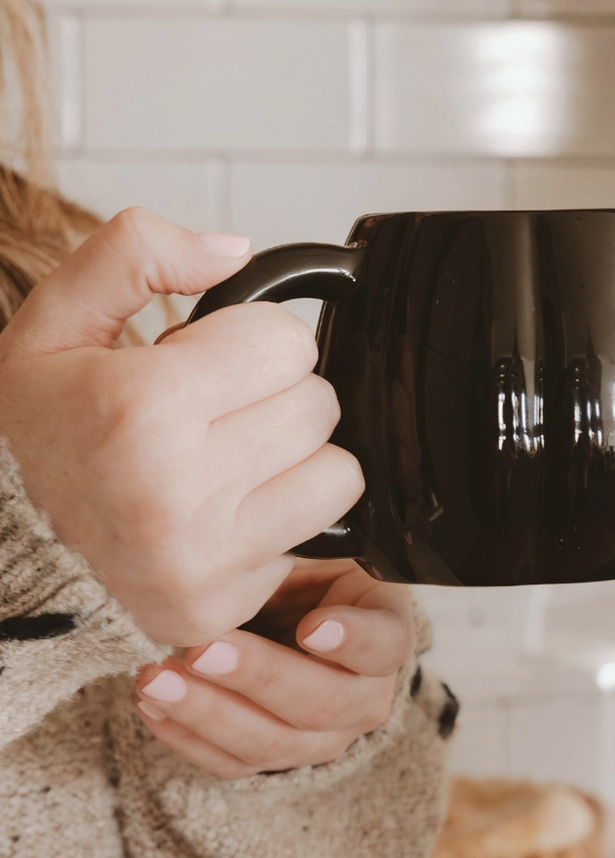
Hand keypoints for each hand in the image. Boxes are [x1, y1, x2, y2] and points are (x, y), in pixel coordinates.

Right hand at [0, 208, 362, 646]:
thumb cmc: (33, 437)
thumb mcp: (51, 324)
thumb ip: (133, 253)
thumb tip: (236, 251)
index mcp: (138, 407)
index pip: (288, 342)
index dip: (252, 340)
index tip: (205, 362)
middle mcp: (172, 490)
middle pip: (319, 405)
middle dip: (276, 397)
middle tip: (214, 414)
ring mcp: (200, 559)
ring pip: (338, 472)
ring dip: (295, 459)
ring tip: (227, 460)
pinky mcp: (220, 606)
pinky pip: (318, 538)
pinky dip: (282, 521)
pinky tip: (223, 515)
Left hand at [133, 560, 413, 778]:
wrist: (289, 611)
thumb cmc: (303, 571)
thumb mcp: (315, 548)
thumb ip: (302, 549)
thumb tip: (269, 532)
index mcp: (386, 633)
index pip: (385, 645)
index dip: (353, 640)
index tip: (311, 626)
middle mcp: (366, 696)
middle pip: (324, 702)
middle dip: (258, 677)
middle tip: (203, 650)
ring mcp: (324, 736)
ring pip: (274, 742)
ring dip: (209, 714)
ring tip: (156, 681)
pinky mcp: (275, 756)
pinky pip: (232, 763)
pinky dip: (187, 736)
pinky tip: (152, 705)